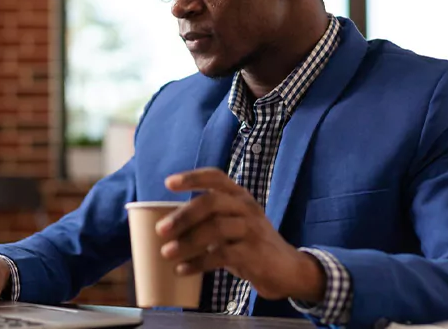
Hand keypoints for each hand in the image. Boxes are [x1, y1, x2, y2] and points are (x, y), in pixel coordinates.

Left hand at [157, 168, 325, 301]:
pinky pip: (222, 255)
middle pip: (211, 202)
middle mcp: (246, 207)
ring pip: (215, 229)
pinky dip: (198, 263)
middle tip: (161, 230)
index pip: (216, 177)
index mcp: (239, 196)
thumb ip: (208, 221)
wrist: (287, 269)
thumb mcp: (233, 225)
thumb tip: (167, 227)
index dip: (192, 178)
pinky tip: (182, 270)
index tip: (168, 183)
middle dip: (183, 216)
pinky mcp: (255, 253)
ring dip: (187, 242)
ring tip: (166, 253)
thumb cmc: (250, 245)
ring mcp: (252, 229)